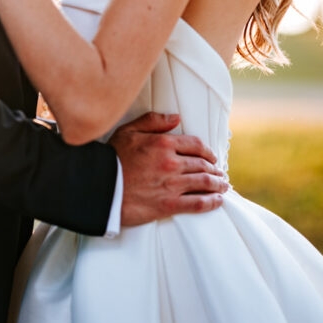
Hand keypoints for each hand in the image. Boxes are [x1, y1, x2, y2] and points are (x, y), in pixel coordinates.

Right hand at [110, 111, 227, 226]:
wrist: (100, 188)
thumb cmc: (111, 159)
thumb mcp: (128, 131)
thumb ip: (153, 122)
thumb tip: (175, 118)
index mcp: (163, 143)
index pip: (196, 145)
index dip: (208, 151)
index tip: (211, 157)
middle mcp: (171, 163)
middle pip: (203, 164)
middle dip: (215, 169)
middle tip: (219, 173)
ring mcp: (172, 184)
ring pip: (205, 183)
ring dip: (218, 184)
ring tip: (222, 186)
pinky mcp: (169, 204)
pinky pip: (198, 203)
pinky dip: (212, 202)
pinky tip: (218, 201)